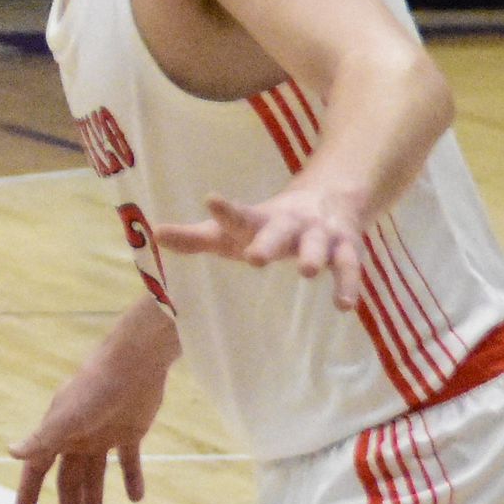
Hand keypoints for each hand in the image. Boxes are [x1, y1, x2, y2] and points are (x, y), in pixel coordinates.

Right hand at [9, 324, 170, 503]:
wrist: (134, 364)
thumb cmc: (95, 388)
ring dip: (96, 500)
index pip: (38, 468)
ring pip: (96, 475)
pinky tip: (136, 498)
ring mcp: (103, 434)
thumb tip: (10, 452)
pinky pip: (129, 461)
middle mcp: (77, 436)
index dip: (29, 491)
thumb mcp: (68, 417)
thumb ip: (42, 436)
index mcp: (58, 433)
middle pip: (69, 479)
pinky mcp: (130, 431)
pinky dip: (132, 479)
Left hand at [156, 178, 374, 310]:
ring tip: (308, 272)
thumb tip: (153, 235)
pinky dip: (349, 285)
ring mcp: (319, 235)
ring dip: (314, 256)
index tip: (210, 200)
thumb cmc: (266, 225)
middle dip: (268, 242)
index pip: (237, 215)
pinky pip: (350, 267)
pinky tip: (344, 305)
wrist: (328, 198)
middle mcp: (288, 224)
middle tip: (254, 257)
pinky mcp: (346, 249)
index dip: (224, 210)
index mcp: (257, 220)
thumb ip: (196, 238)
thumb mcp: (232, 231)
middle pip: (277, 231)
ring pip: (318, 245)